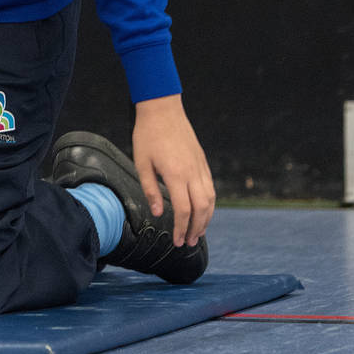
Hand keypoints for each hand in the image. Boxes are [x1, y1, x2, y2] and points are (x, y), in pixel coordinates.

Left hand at [131, 93, 215, 247]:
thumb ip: (150, 190)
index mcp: (176, 174)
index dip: (182, 228)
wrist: (163, 110)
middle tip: (189, 243)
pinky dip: (209, 204)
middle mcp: (192, 173)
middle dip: (197, 229)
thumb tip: (159, 213)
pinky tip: (202, 212)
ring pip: (210, 200)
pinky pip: (211, 188)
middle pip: (202, 209)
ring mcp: (200, 167)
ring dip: (206, 219)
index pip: (184, 210)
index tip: (177, 241)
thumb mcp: (142, 163)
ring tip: (198, 233)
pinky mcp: (203, 162)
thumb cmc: (147, 135)